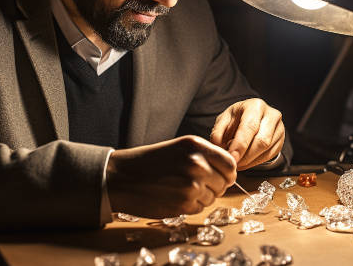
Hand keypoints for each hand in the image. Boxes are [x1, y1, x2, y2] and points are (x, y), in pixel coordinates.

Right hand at [106, 135, 236, 217]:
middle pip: (224, 182)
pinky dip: (190, 205)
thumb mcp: (179, 148)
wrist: (121, 177)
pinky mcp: (184, 204)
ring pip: (213, 197)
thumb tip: (230, 171)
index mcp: (196, 145)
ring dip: (201, 196)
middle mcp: (197, 163)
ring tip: (180, 188)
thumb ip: (205, 156)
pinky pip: (199, 208)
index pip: (230, 163)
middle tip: (194, 183)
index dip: (227, 172)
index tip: (221, 175)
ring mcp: (191, 185)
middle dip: (214, 185)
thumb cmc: (150, 161)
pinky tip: (174, 196)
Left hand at [210, 98, 284, 170]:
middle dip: (245, 156)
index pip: (250, 127)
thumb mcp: (224, 120)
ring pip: (267, 150)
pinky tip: (245, 162)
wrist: (251, 117)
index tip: (232, 158)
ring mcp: (279, 128)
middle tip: (232, 163)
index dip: (240, 145)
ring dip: (249, 161)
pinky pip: (270, 156)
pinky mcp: (280, 140)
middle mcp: (271, 115)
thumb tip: (218, 146)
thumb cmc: (237, 118)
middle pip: (261, 141)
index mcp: (255, 106)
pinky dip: (255, 162)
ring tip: (236, 162)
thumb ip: (218, 132)